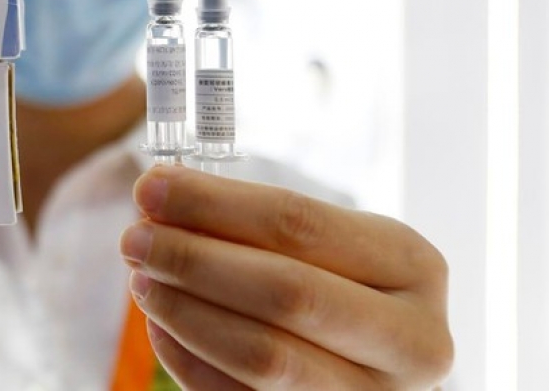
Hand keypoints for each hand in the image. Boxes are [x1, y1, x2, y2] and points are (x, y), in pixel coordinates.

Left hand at [120, 166, 452, 389]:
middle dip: (195, 260)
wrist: (375, 362)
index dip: (215, 204)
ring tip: (142, 281)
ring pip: (266, 357)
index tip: (151, 186)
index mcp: (413, 266)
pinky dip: (190, 361)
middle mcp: (412, 341)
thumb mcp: (325, 245)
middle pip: (287, 293)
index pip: (300, 224)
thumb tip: (161, 193)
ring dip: (186, 313)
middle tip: (135, 239)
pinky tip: (161, 327)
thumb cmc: (340, 288)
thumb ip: (254, 223)